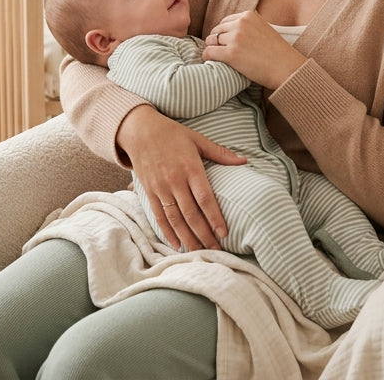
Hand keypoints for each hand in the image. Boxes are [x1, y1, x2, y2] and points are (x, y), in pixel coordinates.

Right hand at [117, 104, 246, 250]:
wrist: (139, 131)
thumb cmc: (172, 134)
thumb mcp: (197, 139)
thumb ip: (220, 153)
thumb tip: (244, 161)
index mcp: (190, 167)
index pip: (205, 198)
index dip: (214, 217)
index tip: (224, 233)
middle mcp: (175, 180)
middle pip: (191, 214)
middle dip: (204, 234)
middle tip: (216, 250)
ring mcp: (160, 188)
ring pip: (175, 219)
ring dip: (187, 238)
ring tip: (199, 252)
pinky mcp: (149, 193)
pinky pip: (159, 216)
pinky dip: (168, 232)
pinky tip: (177, 244)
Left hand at [202, 11, 306, 88]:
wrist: (286, 68)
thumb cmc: (278, 53)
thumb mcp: (264, 29)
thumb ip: (249, 26)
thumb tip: (230, 31)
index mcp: (248, 15)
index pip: (225, 22)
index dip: (223, 34)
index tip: (226, 43)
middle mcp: (240, 24)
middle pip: (216, 31)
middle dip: (216, 41)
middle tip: (220, 52)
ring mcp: (235, 38)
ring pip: (211, 41)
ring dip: (212, 49)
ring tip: (218, 58)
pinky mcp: (231, 54)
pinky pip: (209, 52)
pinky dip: (207, 57)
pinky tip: (210, 62)